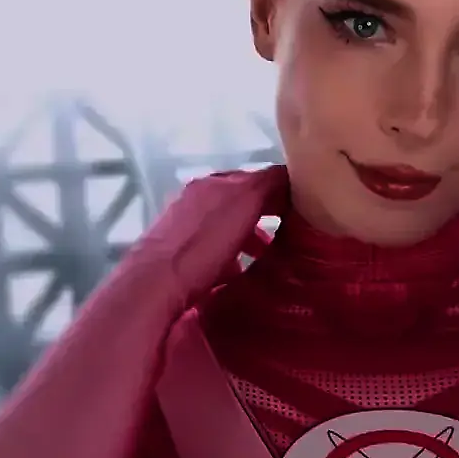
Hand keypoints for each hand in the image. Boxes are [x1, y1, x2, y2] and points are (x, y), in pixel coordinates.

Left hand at [132, 165, 287, 307]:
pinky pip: (212, 250)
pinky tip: (237, 274)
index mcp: (214, 184)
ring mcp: (184, 225)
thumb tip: (291, 174)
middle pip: (240, 202)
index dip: (282, 189)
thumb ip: (267, 184)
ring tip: (265, 257)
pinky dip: (229, 257)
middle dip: (264, 214)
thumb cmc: (204, 244)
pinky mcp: (177, 254)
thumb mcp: (243, 203)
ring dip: (247, 238)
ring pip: (226, 226)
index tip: (304, 206)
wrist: (155, 283)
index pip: (256, 178)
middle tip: (289, 232)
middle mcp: (197, 198)